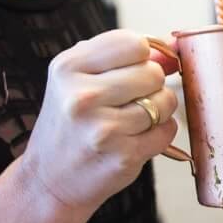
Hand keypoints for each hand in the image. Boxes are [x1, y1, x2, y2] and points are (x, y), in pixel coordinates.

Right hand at [18, 30, 179, 210]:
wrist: (49, 180)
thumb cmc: (71, 122)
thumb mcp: (81, 78)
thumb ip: (125, 56)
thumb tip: (173, 43)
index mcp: (68, 68)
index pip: (134, 43)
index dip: (140, 57)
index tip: (128, 71)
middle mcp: (82, 97)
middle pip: (153, 72)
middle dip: (150, 85)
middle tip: (128, 100)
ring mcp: (103, 129)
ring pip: (165, 100)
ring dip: (157, 110)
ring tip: (130, 120)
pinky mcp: (123, 156)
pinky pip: (168, 130)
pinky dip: (159, 133)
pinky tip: (134, 138)